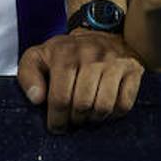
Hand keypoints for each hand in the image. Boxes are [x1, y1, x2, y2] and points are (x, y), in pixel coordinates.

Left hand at [16, 29, 143, 132]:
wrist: (100, 33)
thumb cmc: (65, 53)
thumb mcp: (38, 57)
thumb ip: (27, 76)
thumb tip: (37, 99)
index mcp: (65, 53)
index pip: (60, 98)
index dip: (57, 120)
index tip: (56, 127)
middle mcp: (92, 55)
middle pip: (83, 104)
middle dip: (75, 120)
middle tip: (73, 121)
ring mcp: (114, 62)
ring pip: (104, 106)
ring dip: (93, 119)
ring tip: (87, 117)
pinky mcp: (132, 69)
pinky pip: (124, 104)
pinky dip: (114, 115)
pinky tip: (104, 110)